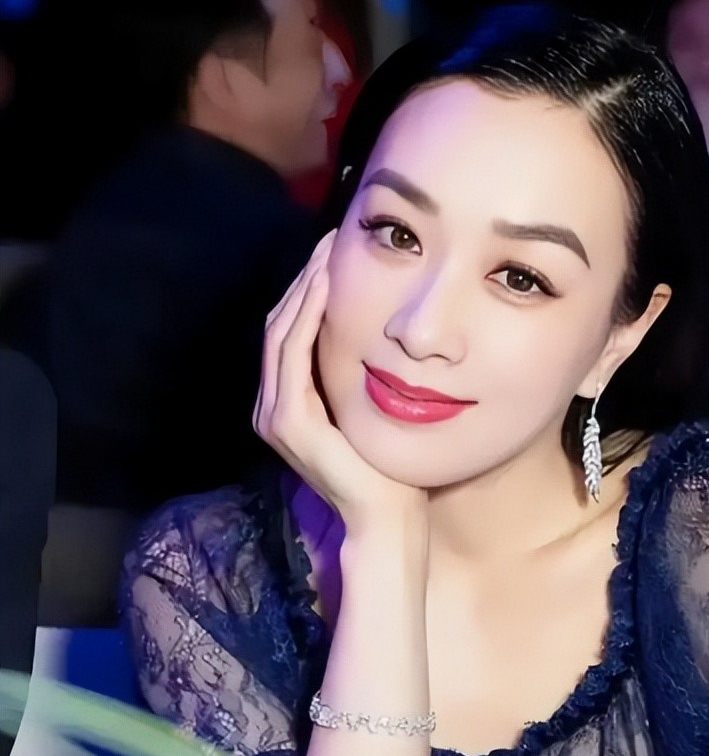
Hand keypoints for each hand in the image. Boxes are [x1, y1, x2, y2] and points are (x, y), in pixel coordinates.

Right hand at [254, 232, 425, 538]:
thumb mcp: (369, 410)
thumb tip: (377, 332)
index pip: (290, 332)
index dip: (308, 289)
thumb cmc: (390, 469)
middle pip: (280, 323)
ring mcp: (274, 415)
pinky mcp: (288, 421)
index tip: (334, 253)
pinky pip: (292, 352)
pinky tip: (327, 283)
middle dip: (305, 278)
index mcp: (288, 404)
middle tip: (331, 238)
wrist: (387, 518)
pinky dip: (307, 313)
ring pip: (281, 330)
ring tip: (328, 250)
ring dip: (304, 286)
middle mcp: (271, 408)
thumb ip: (357, 376)